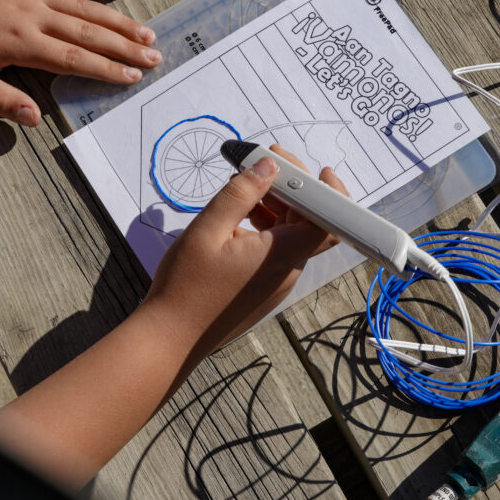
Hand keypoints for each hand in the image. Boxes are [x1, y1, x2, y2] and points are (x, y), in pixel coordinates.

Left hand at [0, 0, 160, 125]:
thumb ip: (2, 100)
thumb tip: (35, 119)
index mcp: (23, 45)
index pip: (75, 60)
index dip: (107, 69)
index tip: (133, 77)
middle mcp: (35, 16)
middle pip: (89, 34)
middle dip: (125, 47)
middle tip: (154, 57)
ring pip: (85, 7)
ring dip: (119, 20)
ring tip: (147, 32)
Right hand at [144, 145, 347, 351]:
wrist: (171, 339)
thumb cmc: (185, 287)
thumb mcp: (207, 230)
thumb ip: (240, 194)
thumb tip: (268, 166)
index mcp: (280, 255)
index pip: (326, 222)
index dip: (328, 193)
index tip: (315, 171)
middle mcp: (286, 271)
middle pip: (307, 222)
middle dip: (292, 188)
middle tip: (264, 160)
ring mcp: (276, 282)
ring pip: (289, 235)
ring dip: (275, 206)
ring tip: (244, 182)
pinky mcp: (263, 288)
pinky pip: (275, 250)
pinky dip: (264, 226)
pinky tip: (238, 213)